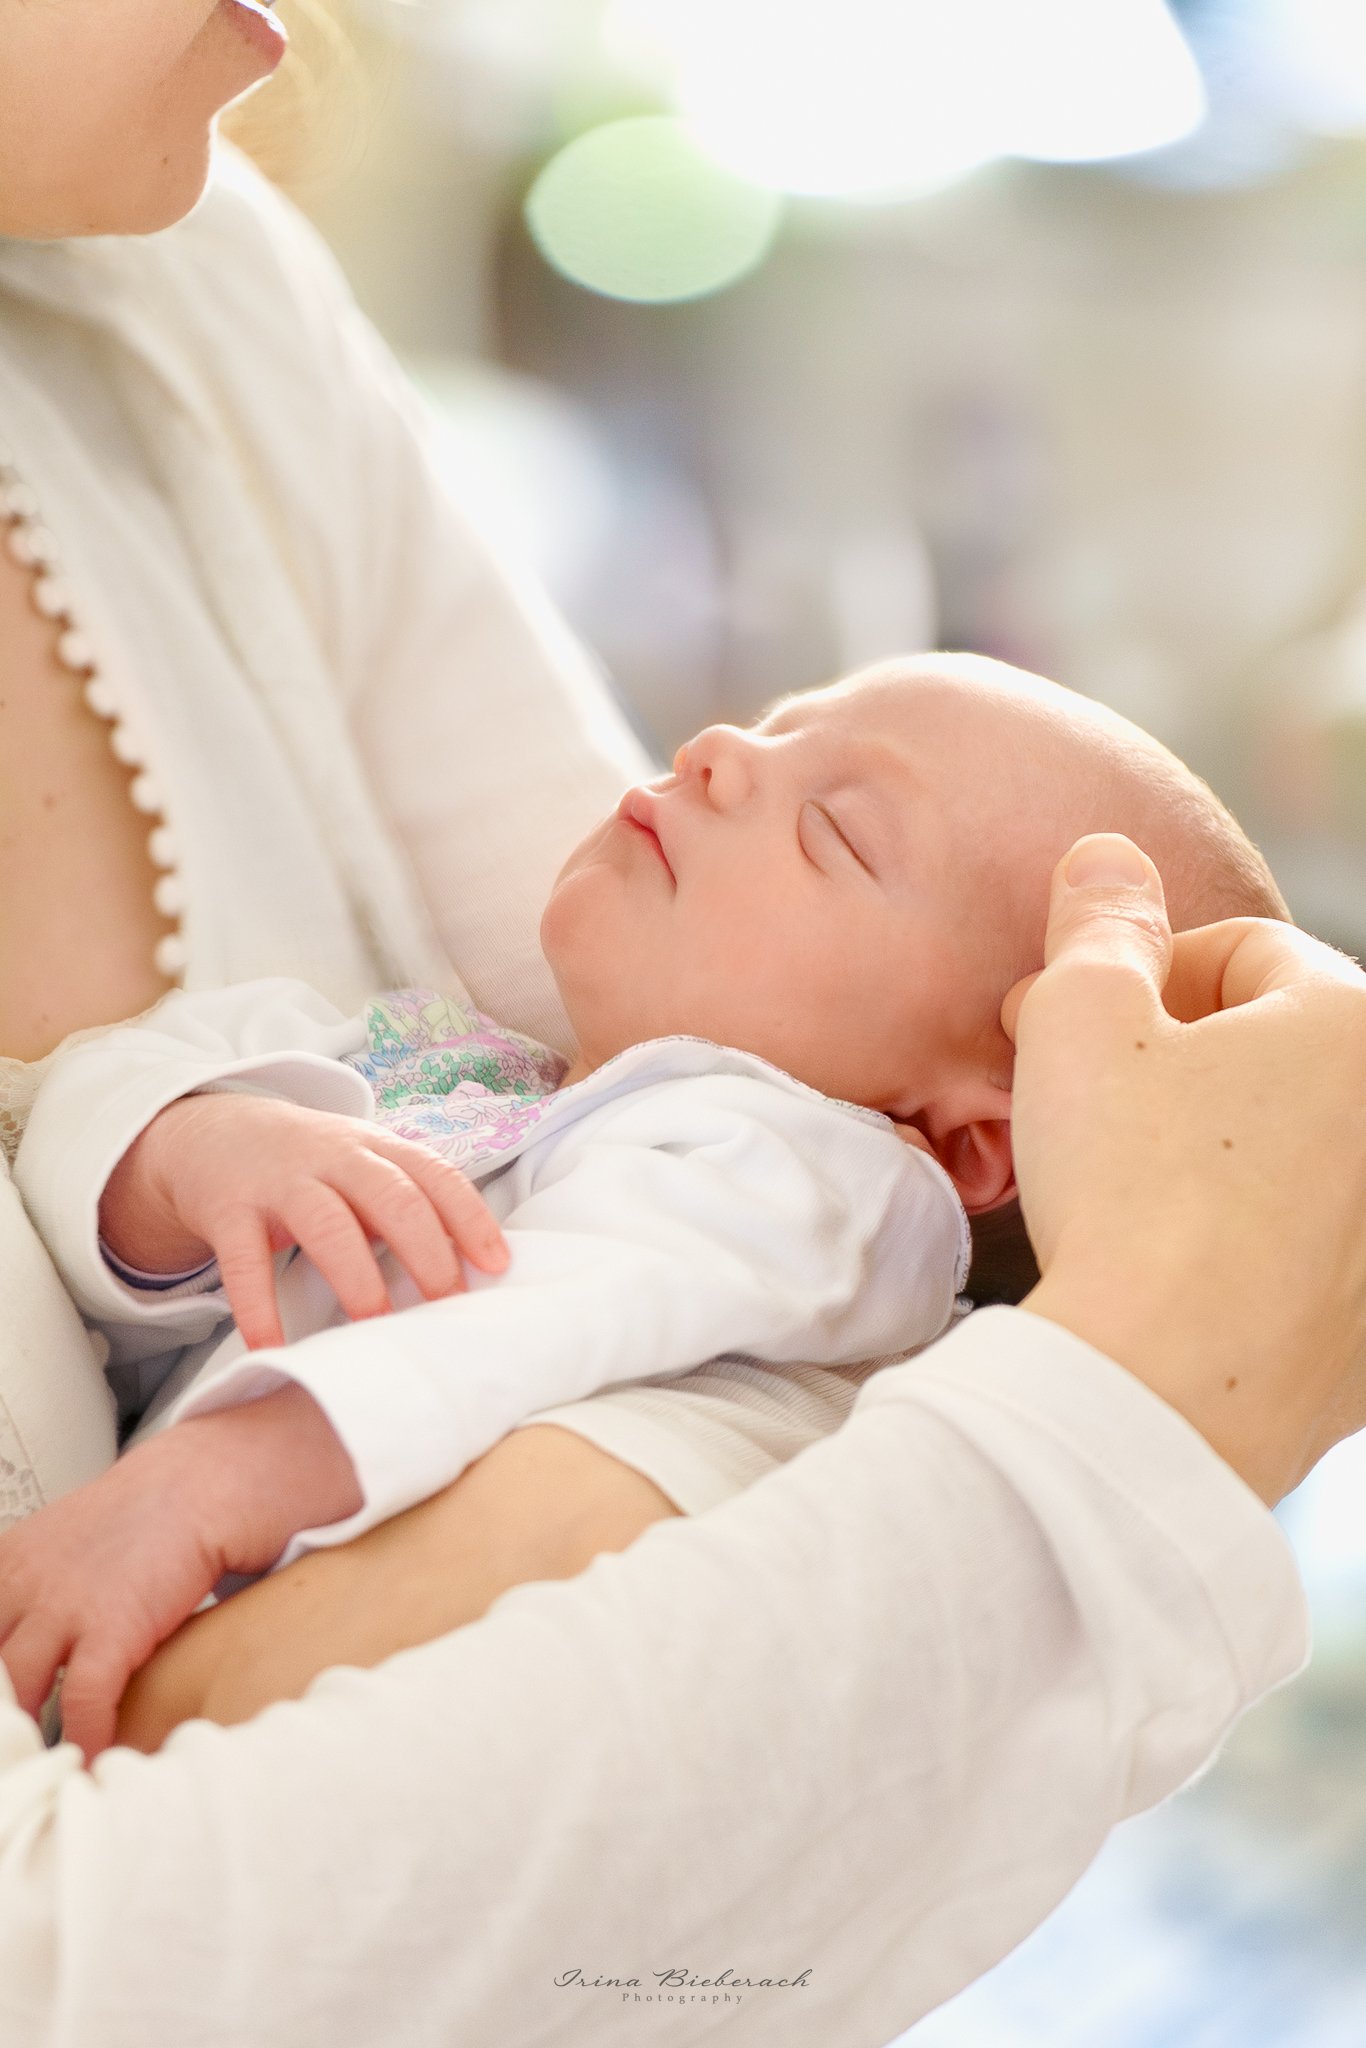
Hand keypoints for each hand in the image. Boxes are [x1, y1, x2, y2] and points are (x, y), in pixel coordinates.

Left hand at [0, 1383, 361, 1759]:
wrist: (203, 1480)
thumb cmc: (144, 1521)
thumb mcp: (62, 1547)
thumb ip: (33, 1596)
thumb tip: (27, 1656)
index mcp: (5, 1565)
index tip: (3, 1717)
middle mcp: (21, 1585)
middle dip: (0, 1716)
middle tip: (15, 1755)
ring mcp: (63, 1606)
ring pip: (15, 1696)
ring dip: (27, 1740)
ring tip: (39, 1774)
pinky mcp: (113, 1626)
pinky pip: (83, 1703)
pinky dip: (84, 1740)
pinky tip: (91, 1760)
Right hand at [100, 1093, 509, 1347]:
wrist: (217, 1134)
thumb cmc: (314, 1166)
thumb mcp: (365, 1168)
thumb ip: (410, 1205)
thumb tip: (471, 1269)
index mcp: (377, 1147)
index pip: (434, 1175)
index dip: (470, 1217)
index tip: (496, 1265)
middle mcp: (334, 1157)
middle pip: (391, 1196)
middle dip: (425, 1250)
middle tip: (446, 1304)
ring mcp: (280, 1181)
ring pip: (326, 1223)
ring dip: (355, 1275)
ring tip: (375, 1325)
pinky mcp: (229, 1208)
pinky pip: (245, 1262)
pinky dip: (258, 1308)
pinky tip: (272, 1347)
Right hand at [1002, 831, 1365, 1504]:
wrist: (1165, 1394)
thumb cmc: (1129, 1192)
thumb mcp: (1078, 1018)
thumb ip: (1099, 919)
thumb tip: (1110, 858)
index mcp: (1350, 1025)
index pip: (1240, 954)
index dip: (1134, 980)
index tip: (1064, 1030)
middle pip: (1274, 1050)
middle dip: (1174, 1059)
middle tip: (1081, 1102)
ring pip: (1290, 1148)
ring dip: (1213, 1144)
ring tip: (1123, 1186)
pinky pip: (1306, 1247)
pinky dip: (1248, 1239)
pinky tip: (1174, 1265)